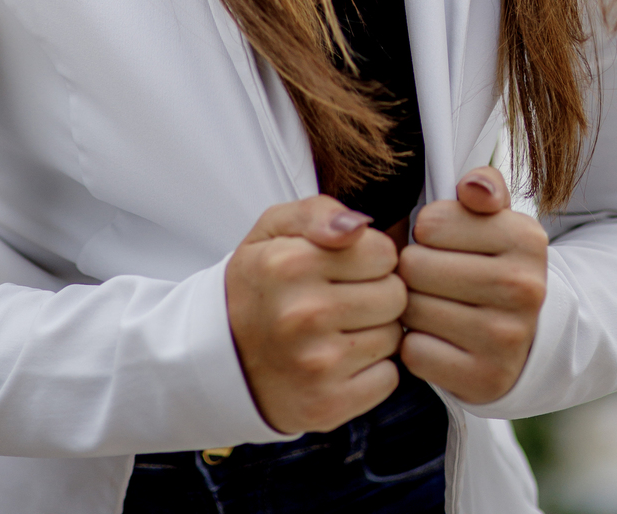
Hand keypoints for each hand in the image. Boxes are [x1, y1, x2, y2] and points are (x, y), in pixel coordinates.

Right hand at [225, 195, 407, 433]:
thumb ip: (319, 212)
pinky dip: (372, 371)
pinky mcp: (328, 404)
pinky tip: (341, 361)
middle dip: (377, 293)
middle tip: (344, 299)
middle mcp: (304, 314)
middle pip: (394, 295)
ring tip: (339, 330)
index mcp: (291, 263)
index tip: (347, 266)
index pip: (383, 252)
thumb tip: (361, 225)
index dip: (370, 256)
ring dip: (374, 332)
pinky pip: (388, 378)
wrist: (221, 359)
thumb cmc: (259, 285)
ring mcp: (317, 364)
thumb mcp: (273, 230)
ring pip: (393, 337)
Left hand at [396, 168, 546, 403]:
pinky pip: (414, 352)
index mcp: (525, 238)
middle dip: (414, 270)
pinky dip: (416, 346)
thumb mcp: (498, 219)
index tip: (442, 244)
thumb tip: (471, 187)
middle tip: (432, 279)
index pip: (431, 222)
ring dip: (412, 307)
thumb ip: (483, 186)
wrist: (533, 340)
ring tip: (434, 306)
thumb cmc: (495, 265)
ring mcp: (507, 338)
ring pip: (412, 309)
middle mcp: (523, 288)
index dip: (425, 232)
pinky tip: (437, 339)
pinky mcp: (486, 379)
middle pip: (415, 266)